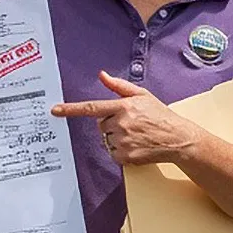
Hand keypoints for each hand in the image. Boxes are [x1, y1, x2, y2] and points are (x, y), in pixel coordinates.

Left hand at [52, 71, 196, 166]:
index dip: (71, 109)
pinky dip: (121, 151)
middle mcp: (121, 124)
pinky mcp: (125, 157)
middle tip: (131, 124)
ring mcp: (123, 142)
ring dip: (116, 137)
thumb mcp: (142, 95)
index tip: (55, 110)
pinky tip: (136, 145)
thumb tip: (102, 75)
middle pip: (101, 125)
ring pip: (106, 139)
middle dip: (111, 123)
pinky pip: (113, 153)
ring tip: (136, 135)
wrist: (178, 138)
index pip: (92, 108)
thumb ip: (119, 86)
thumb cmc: (160, 115)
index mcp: (123, 107)